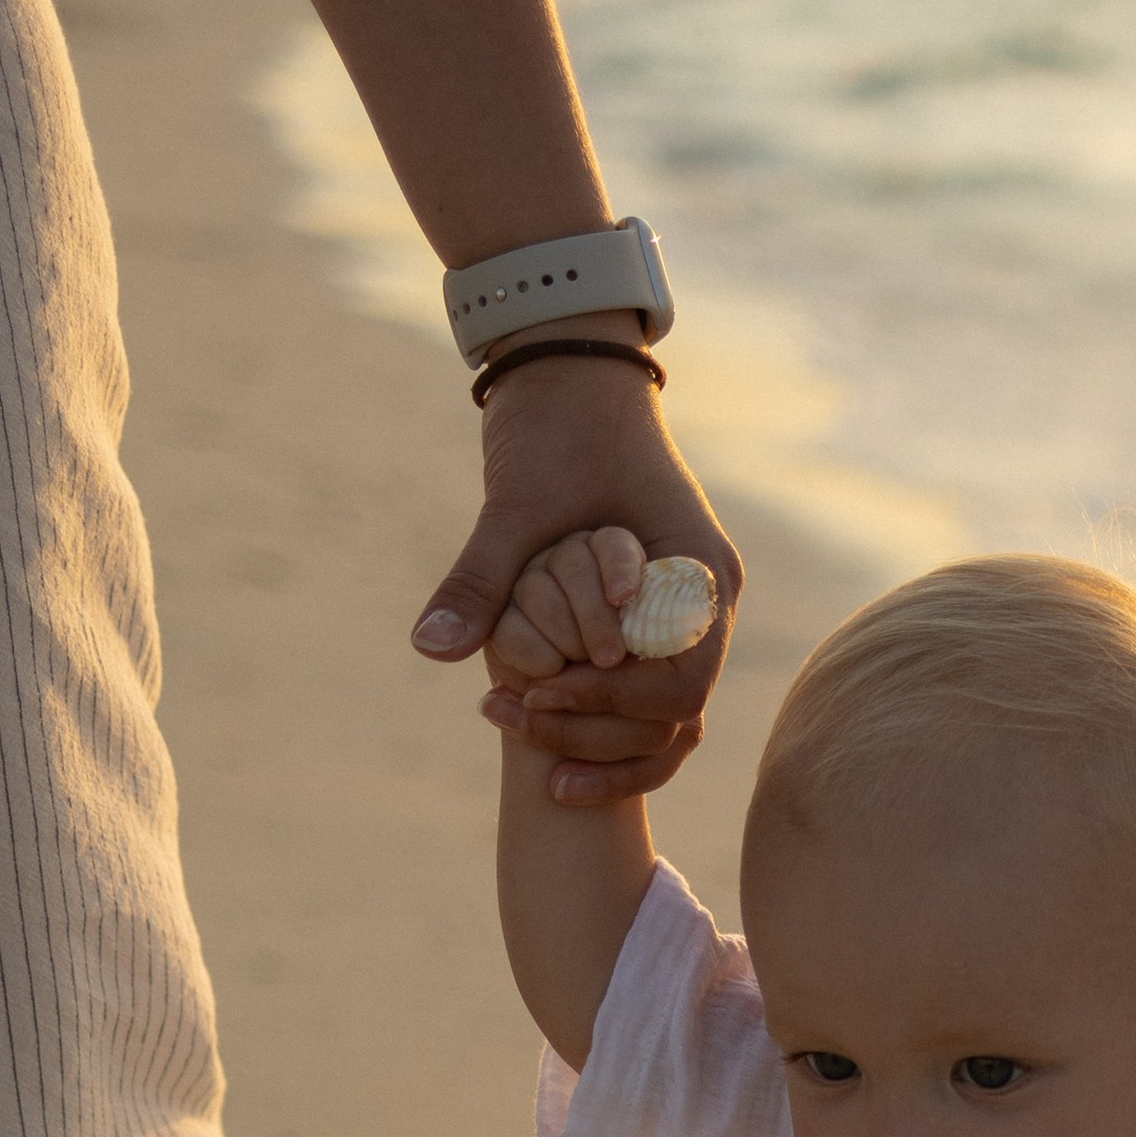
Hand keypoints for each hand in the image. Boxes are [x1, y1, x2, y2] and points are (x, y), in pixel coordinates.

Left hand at [413, 354, 739, 803]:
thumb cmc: (558, 427)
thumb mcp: (515, 504)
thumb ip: (480, 581)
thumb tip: (431, 650)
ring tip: (538, 764)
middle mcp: (705, 601)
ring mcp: (683, 611)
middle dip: (603, 735)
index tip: (541, 698)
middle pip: (676, 710)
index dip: (611, 706)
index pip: (682, 681)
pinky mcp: (651, 614)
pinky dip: (598, 717)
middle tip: (523, 727)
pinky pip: (642, 690)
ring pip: (664, 712)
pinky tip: (541, 727)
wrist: (570, 372)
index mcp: (697, 571)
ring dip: (604, 741)